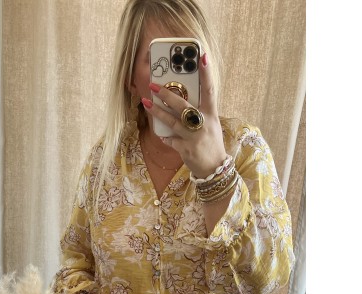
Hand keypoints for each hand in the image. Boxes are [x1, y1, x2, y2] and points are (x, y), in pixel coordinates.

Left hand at [142, 52, 227, 177]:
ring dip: (157, 112)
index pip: (210, 89)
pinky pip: (170, 140)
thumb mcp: (211, 124)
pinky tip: (161, 134)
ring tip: (146, 102)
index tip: (202, 56)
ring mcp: (194, 137)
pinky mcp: (186, 149)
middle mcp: (203, 124)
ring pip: (172, 121)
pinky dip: (165, 137)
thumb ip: (199, 112)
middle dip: (167, 94)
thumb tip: (181, 98)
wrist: (214, 169)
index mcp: (211, 114)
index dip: (206, 72)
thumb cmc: (211, 143)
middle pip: (183, 105)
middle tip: (154, 85)